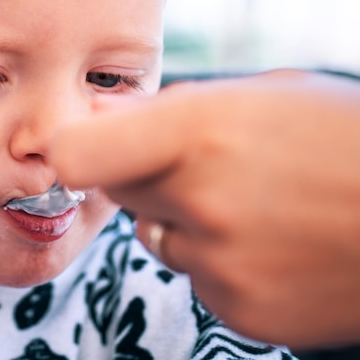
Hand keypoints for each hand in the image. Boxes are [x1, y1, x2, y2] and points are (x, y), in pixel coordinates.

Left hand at [49, 69, 359, 348]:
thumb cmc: (345, 139)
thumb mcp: (264, 93)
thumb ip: (173, 109)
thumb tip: (100, 120)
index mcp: (202, 130)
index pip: (77, 154)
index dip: (72, 151)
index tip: (81, 149)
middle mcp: (202, 202)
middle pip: (118, 194)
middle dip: (145, 178)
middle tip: (202, 165)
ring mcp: (220, 265)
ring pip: (159, 238)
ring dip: (186, 222)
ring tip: (253, 207)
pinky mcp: (240, 311)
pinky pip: (197, 278)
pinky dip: (219, 262)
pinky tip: (270, 245)